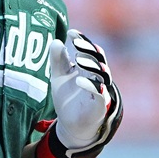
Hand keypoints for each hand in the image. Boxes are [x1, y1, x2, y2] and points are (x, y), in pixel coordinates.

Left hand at [47, 29, 122, 157]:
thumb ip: (58, 60)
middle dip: (88, 49)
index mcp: (88, 68)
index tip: (71, 33)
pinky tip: (79, 80)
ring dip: (92, 65)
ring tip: (78, 59)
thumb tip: (56, 41)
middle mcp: (97, 77)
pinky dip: (91, 85)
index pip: (90, 51)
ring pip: (102, 74)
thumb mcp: (59, 77)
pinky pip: (100, 93)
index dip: (83, 41)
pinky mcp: (99, 106)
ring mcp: (100, 91)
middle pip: (99, 59)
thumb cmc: (68, 98)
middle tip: (75, 43)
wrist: (70, 125)